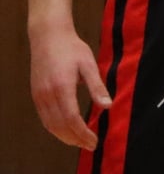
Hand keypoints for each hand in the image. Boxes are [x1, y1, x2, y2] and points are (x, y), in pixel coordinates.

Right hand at [30, 24, 109, 148]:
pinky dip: (55, 128)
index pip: (72, 119)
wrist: (48, 37)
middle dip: (75, 139)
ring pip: (50, 125)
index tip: (94, 141)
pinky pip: (44, 118)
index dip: (82, 133)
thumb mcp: (89, 64)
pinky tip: (65, 130)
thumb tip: (108, 106)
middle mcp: (47, 95)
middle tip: (90, 145)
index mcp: (62, 87)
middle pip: (60, 126)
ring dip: (64, 137)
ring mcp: (39, 96)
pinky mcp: (36, 95)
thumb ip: (97, 86)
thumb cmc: (72, 48)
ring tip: (79, 142)